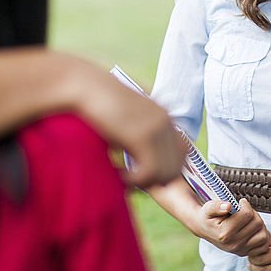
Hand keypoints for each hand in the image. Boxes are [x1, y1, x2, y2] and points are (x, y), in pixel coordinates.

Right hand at [78, 68, 185, 187]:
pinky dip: (135, 180)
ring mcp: (156, 128)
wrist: (87, 87)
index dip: (166, 169)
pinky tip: (120, 175)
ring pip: (165, 173)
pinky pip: (149, 172)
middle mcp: (166, 122)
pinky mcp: (142, 136)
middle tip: (134, 179)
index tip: (145, 173)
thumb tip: (148, 168)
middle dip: (157, 180)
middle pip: (177, 167)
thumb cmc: (101, 106)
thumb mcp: (129, 121)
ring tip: (125, 178)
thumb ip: (144, 137)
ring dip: (145, 183)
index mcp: (165, 117)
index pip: (183, 154)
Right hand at [188, 198, 270, 256]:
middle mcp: (233, 245)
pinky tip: (254, 230)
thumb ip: (216, 206)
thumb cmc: (208, 216)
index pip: (247, 215)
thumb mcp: (208, 208)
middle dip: (253, 213)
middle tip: (244, 211)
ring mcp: (240, 251)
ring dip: (260, 225)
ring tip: (250, 220)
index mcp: (224, 234)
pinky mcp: (246, 253)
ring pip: (264, 235)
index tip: (240, 202)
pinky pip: (264, 246)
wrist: (204, 228)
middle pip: (257, 223)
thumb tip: (227, 206)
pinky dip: (262, 236)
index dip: (245, 204)